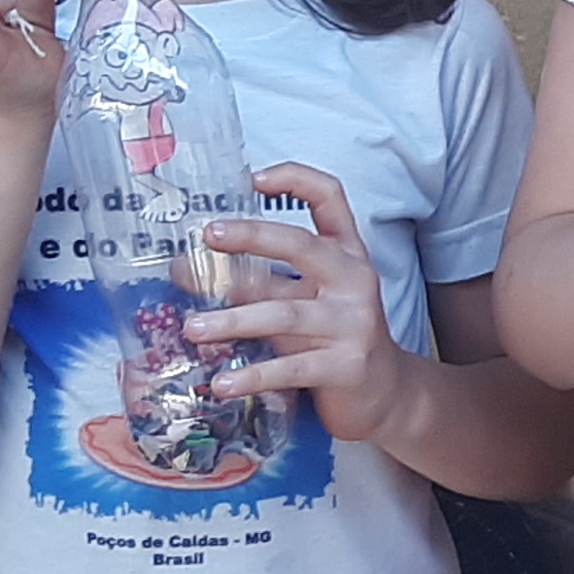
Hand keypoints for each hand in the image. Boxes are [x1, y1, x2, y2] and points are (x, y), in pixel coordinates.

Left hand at [187, 163, 432, 443]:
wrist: (385, 393)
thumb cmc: (334, 338)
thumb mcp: (310, 297)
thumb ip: (265, 279)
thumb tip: (188, 269)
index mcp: (347, 253)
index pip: (329, 197)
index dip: (294, 179)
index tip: (252, 179)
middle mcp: (354, 280)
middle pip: (301, 245)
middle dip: (251, 236)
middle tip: (208, 237)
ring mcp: (352, 323)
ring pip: (284, 314)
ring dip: (232, 320)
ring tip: (192, 328)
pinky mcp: (345, 366)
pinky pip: (290, 368)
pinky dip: (252, 376)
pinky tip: (222, 383)